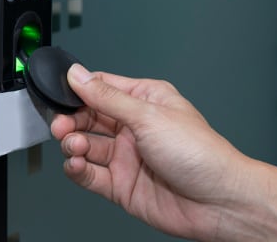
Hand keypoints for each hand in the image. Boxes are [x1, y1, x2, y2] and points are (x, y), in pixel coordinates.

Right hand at [50, 64, 252, 239]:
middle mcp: (136, 128)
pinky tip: (76, 164)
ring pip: (87, 146)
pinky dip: (78, 169)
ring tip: (74, 146)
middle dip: (71, 120)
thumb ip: (108, 97)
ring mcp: (128, 157)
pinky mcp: (122, 185)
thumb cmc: (200, 153)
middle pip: (89, 118)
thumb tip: (80, 75)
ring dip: (74, 145)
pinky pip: (91, 175)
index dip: (80, 90)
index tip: (59, 93)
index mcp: (147, 101)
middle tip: (61, 125)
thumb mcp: (148, 115)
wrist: (217, 201)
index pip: (103, 88)